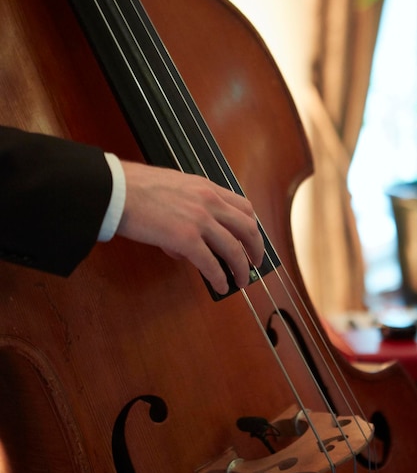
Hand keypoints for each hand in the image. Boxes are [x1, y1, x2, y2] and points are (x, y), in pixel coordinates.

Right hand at [116, 162, 264, 294]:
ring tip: (242, 281)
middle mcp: (209, 201)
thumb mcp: (171, 188)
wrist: (116, 190)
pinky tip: (220, 285)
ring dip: (242, 268)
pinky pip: (211, 264)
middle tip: (255, 263)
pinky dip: (219, 277)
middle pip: (247, 228)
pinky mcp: (185, 239)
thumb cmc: (134, 187)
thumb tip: (186, 246)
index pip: (243, 206)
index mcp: (206, 187)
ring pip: (234, 249)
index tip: (251, 238)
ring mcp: (199, 220)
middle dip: (255, 249)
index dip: (251, 226)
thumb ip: (186, 211)